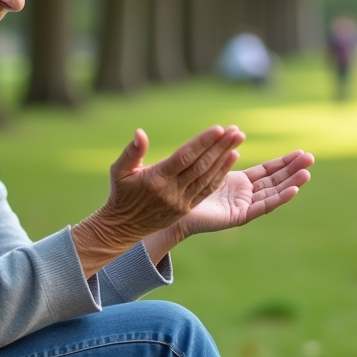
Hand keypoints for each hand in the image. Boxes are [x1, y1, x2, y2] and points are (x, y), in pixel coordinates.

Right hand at [71, 125, 243, 275]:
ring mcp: (181, 201)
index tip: (218, 129)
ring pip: (208, 177)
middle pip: (201, 165)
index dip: (202, 143)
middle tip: (236, 130)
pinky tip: (232, 158)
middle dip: (220, 146)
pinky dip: (221, 173)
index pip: (183, 158)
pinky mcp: (187, 208)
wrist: (124, 227)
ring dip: (225, 157)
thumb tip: (140, 132)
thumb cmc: (121, 193)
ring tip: (238, 139)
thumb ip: (131, 151)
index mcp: (156, 179)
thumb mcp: (118, 171)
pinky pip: (208, 189)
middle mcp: (171, 191)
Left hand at [149, 150, 313, 253]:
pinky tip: (293, 189)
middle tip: (311, 157)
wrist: (167, 211)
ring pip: (272, 193)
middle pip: (274, 181)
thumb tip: (236, 128)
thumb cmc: (180, 187)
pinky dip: (278, 199)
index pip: (267, 171)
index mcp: (238, 183)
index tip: (300, 152)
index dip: (283, 162)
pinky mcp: (238, 216)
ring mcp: (243, 206)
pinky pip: (262, 206)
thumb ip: (220, 148)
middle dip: (292, 169)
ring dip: (290, 182)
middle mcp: (244, 195)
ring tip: (307, 171)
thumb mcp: (204, 163)